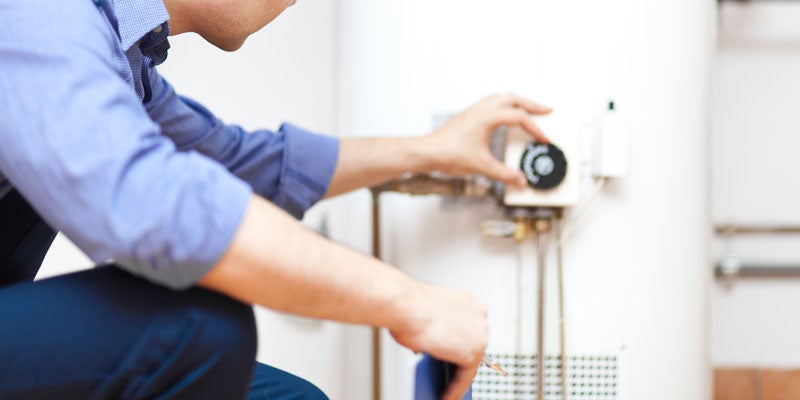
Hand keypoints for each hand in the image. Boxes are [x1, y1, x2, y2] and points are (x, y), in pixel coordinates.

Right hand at [389, 283, 488, 399]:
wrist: (405, 306)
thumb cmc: (408, 306)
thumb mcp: (424, 317)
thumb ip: (434, 332)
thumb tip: (431, 348)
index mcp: (468, 302)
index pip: (468, 328)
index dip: (460, 343)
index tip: (455, 355)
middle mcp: (478, 315)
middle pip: (472, 345)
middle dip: (460, 361)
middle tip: (449, 376)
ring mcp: (479, 334)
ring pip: (470, 363)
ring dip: (457, 378)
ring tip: (446, 391)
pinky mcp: (473, 353)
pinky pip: (465, 377)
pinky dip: (454, 390)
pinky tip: (445, 397)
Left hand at [423, 93, 551, 186]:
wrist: (426, 152)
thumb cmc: (448, 154)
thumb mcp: (481, 167)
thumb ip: (504, 174)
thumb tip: (520, 180)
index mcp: (487, 117)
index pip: (519, 118)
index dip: (535, 129)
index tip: (543, 139)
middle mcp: (480, 109)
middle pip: (513, 98)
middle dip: (531, 104)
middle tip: (546, 110)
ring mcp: (472, 110)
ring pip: (500, 97)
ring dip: (516, 101)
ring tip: (527, 109)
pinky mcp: (467, 116)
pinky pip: (490, 102)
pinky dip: (503, 105)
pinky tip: (503, 116)